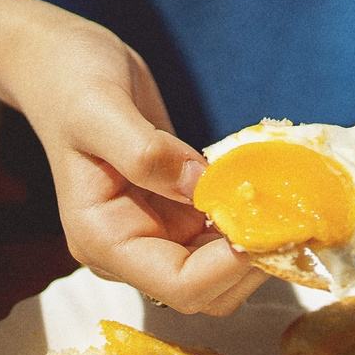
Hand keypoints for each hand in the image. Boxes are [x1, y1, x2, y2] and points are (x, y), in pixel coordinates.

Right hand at [1, 18, 268, 315]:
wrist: (60, 63)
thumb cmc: (69, 81)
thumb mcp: (99, 108)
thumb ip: (144, 151)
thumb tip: (202, 186)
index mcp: (102, 236)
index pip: (178, 284)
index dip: (230, 266)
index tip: (271, 224)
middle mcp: (128, 246)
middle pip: (206, 291)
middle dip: (254, 262)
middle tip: (294, 214)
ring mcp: (154, 230)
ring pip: (222, 270)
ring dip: (260, 244)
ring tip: (289, 201)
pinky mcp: (174, 211)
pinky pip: (222, 234)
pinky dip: (252, 220)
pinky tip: (272, 189)